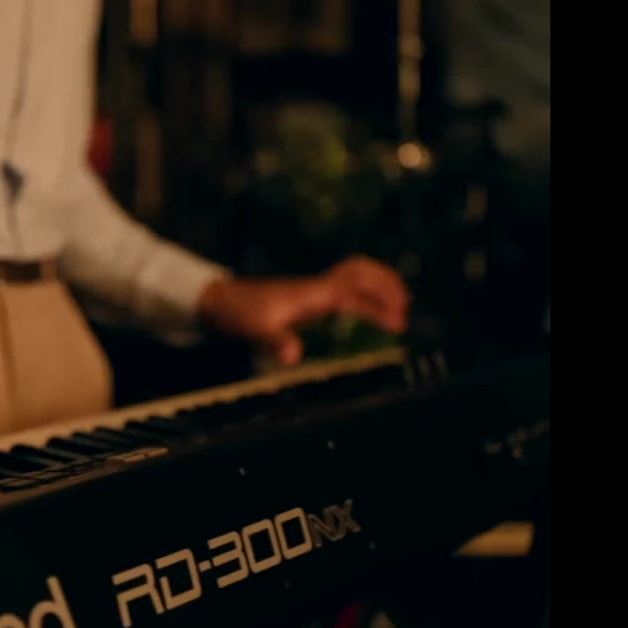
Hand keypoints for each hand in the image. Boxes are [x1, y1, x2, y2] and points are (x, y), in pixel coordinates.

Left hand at [199, 255, 409, 363]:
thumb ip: (276, 341)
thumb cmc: (238, 314)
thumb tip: (294, 356)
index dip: (380, 301)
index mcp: (313, 293)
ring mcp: (313, 291)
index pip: (355, 289)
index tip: (399, 320)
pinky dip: (363, 296)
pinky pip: (345, 289)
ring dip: (377, 286)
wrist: (219, 300)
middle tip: (407, 305)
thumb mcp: (256, 331)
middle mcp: (317, 287)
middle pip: (360, 271)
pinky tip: (369, 312)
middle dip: (386, 283)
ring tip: (397, 307)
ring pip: (353, 277)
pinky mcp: (308, 297)